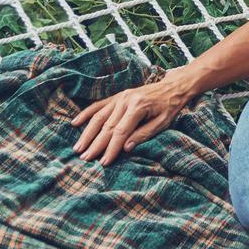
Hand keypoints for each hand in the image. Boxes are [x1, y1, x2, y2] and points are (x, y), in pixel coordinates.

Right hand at [70, 69, 196, 165]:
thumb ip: (144, 134)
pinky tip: (75, 123)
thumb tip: (126, 149)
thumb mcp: (162, 122)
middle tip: (85, 159)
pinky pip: (98, 105)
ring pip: (99, 117)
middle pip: (107, 126)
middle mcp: (126, 100)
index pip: (121, 132)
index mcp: (138, 107)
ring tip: (78, 148)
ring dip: (87, 133)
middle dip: (96, 144)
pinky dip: (86, 114)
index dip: (111, 148)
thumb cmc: (169, 106)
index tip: (103, 162)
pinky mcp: (117, 96)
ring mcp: (120, 97)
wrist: (173, 86)